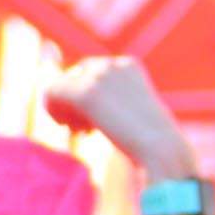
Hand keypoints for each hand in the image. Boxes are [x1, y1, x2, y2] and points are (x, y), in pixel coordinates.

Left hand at [40, 55, 197, 180]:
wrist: (162, 150)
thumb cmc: (151, 143)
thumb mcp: (129, 116)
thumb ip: (106, 104)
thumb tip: (75, 102)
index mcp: (127, 66)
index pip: (89, 71)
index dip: (85, 97)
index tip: (91, 124)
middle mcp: (113, 64)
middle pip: (74, 76)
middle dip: (74, 102)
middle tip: (83, 130)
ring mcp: (99, 77)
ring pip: (61, 84)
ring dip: (65, 110)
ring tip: (81, 132)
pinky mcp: (87, 93)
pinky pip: (51, 93)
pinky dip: (52, 111)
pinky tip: (67, 128)